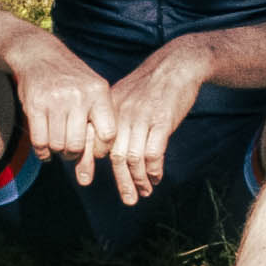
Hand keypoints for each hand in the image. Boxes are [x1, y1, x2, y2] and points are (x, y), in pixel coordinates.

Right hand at [10, 37, 115, 172]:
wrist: (39, 54)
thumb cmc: (71, 83)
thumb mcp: (90, 97)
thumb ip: (93, 132)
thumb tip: (85, 179)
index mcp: (99, 91)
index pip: (108, 135)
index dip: (100, 148)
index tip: (92, 146)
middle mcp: (78, 95)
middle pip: (79, 145)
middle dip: (74, 153)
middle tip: (71, 148)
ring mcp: (55, 100)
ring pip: (58, 145)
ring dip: (57, 151)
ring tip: (58, 142)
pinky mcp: (34, 105)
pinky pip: (39, 142)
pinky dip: (42, 152)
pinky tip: (45, 147)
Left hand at [99, 42, 220, 204]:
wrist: (177, 65)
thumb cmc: (151, 85)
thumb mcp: (124, 95)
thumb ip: (113, 120)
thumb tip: (105, 148)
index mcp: (109, 109)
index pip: (95, 142)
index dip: (91, 164)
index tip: (89, 181)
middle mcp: (121, 114)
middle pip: (114, 156)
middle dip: (122, 181)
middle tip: (129, 199)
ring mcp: (141, 118)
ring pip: (134, 158)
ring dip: (139, 179)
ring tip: (145, 192)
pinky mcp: (161, 120)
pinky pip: (154, 152)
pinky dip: (154, 169)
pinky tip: (157, 177)